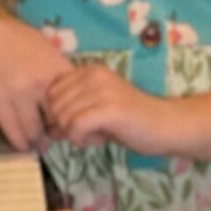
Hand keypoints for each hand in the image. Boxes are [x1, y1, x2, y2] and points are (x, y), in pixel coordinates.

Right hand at [0, 11, 71, 151]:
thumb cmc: (10, 38)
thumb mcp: (43, 46)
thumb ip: (57, 68)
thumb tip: (71, 86)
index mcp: (57, 68)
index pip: (75, 103)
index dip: (72, 117)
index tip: (68, 123)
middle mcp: (42, 82)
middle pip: (58, 119)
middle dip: (56, 133)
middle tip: (53, 137)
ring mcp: (20, 93)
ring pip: (35, 131)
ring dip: (36, 141)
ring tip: (36, 144)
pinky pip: (14, 132)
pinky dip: (19, 142)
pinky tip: (21, 144)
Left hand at [44, 64, 181, 154]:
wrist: (165, 125)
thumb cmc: (130, 120)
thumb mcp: (96, 109)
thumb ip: (71, 112)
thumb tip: (46, 128)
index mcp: (90, 71)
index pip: (51, 91)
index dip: (57, 112)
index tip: (77, 123)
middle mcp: (94, 75)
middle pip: (54, 105)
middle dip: (64, 125)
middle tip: (87, 132)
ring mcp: (102, 91)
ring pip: (63, 117)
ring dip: (74, 134)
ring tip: (95, 134)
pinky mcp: (109, 109)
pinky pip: (75, 127)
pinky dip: (81, 139)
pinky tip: (98, 139)